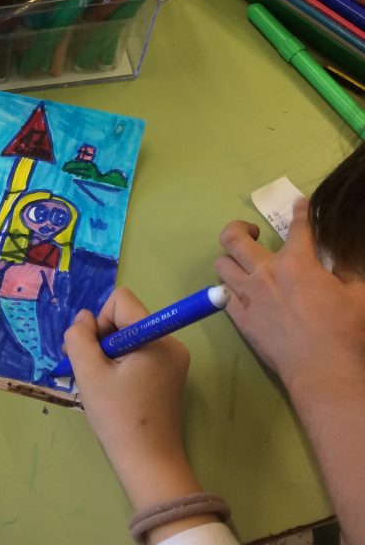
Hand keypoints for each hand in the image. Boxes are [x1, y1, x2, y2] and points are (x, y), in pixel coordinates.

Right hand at [64, 288, 211, 542]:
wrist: (148, 462)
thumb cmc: (118, 417)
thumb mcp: (88, 373)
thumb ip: (79, 337)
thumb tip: (83, 318)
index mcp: (156, 338)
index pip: (121, 301)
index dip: (100, 321)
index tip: (95, 352)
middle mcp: (170, 343)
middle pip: (126, 317)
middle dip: (103, 338)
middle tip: (91, 369)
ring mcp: (173, 359)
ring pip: (129, 335)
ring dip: (109, 352)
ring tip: (101, 382)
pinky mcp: (169, 373)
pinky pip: (138, 351)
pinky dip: (121, 363)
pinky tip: (114, 388)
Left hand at [216, 199, 364, 399]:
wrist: (322, 369)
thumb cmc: (345, 331)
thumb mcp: (359, 294)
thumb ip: (348, 271)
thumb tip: (343, 260)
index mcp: (297, 263)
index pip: (297, 227)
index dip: (300, 211)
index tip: (299, 203)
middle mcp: (265, 272)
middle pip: (233, 238)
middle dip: (239, 228)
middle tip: (252, 232)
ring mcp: (247, 295)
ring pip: (221, 264)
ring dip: (231, 260)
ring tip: (243, 263)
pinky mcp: (239, 317)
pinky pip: (222, 294)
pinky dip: (229, 289)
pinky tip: (241, 292)